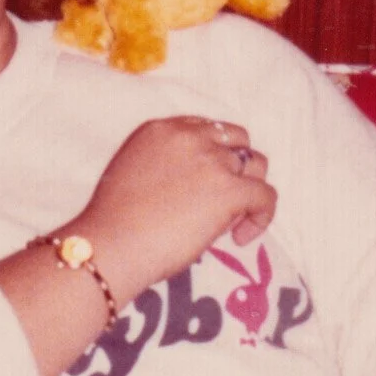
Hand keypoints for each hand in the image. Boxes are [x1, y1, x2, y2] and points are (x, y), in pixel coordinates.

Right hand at [84, 117, 276, 306]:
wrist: (110, 246)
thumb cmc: (113, 226)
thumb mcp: (134, 174)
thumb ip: (166, 167)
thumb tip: (198, 190)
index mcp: (161, 129)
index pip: (207, 129)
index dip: (215, 156)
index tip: (207, 184)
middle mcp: (190, 137)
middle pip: (237, 142)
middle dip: (236, 169)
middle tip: (220, 204)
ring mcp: (212, 161)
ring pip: (256, 166)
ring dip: (249, 191)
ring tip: (231, 222)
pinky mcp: (228, 190)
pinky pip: (265, 196)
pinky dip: (261, 217)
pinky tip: (241, 238)